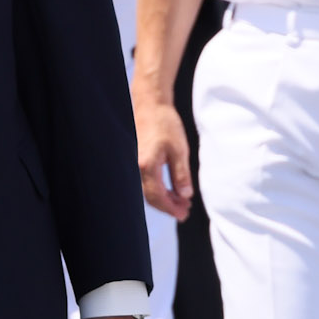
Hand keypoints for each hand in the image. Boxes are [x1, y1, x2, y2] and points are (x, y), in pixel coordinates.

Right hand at [134, 92, 192, 218]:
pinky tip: (171, 189)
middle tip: (185, 210)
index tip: (183, 214)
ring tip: (181, 200)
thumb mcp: (179, 150)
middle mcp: (136, 167)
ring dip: (164, 198)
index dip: (171, 208)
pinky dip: (157, 189)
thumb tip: (185, 196)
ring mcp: (133, 164)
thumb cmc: (165, 123)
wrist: (150, 105)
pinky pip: (144, 181)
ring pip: (147, 191)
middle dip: (168, 206)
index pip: (157, 196)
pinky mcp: (135, 160)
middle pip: (150, 197)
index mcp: (146, 165)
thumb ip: (181, 175)